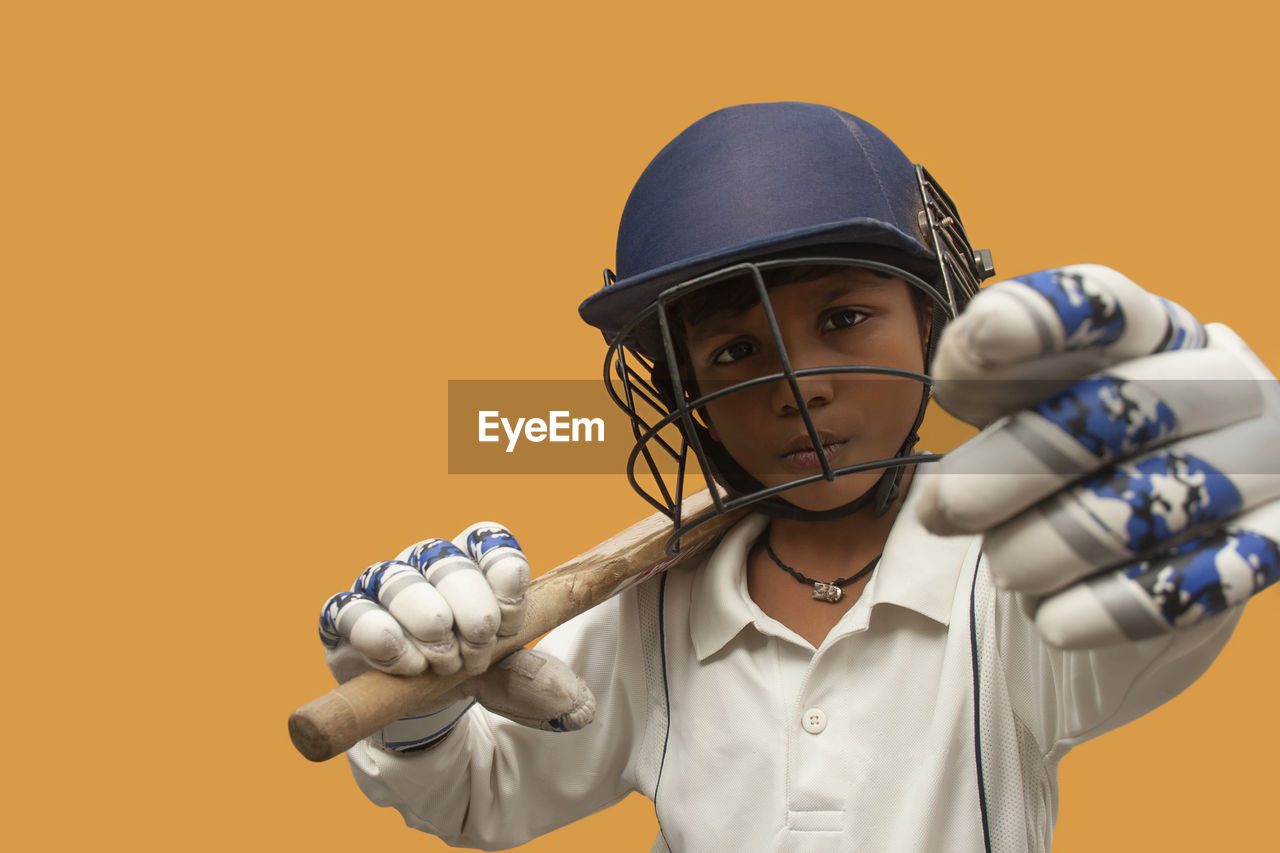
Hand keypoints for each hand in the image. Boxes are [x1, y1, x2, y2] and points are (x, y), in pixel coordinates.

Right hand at [317, 523, 593, 747]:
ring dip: (428, 622)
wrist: (414, 701)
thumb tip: (578, 707)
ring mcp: (382, 587)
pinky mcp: (344, 618)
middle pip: (448, 561)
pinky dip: (380, 635)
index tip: (512, 616)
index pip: (489, 540)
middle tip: (478, 651)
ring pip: (400, 581)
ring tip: (443, 662)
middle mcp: (427, 563)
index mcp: (473, 562)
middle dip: (470, 609)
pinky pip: (351, 611)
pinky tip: (405, 662)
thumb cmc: (467, 668)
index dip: (503, 573)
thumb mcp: (506, 678)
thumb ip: (535, 682)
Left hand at [917, 265, 1279, 647]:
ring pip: (1152, 502)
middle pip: (1121, 410)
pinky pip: (1195, 581)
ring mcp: (1262, 460)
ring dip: (1054, 545)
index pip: (1105, 305)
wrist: (1153, 531)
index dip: (1046, 318)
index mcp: (1153, 329)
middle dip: (1018, 463)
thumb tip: (955, 414)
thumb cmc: (1070, 445)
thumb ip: (984, 380)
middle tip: (945, 510)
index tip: (982, 335)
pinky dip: (1111, 607)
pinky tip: (1051, 622)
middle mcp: (1223, 381)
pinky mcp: (1271, 541)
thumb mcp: (1020, 399)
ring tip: (1005, 570)